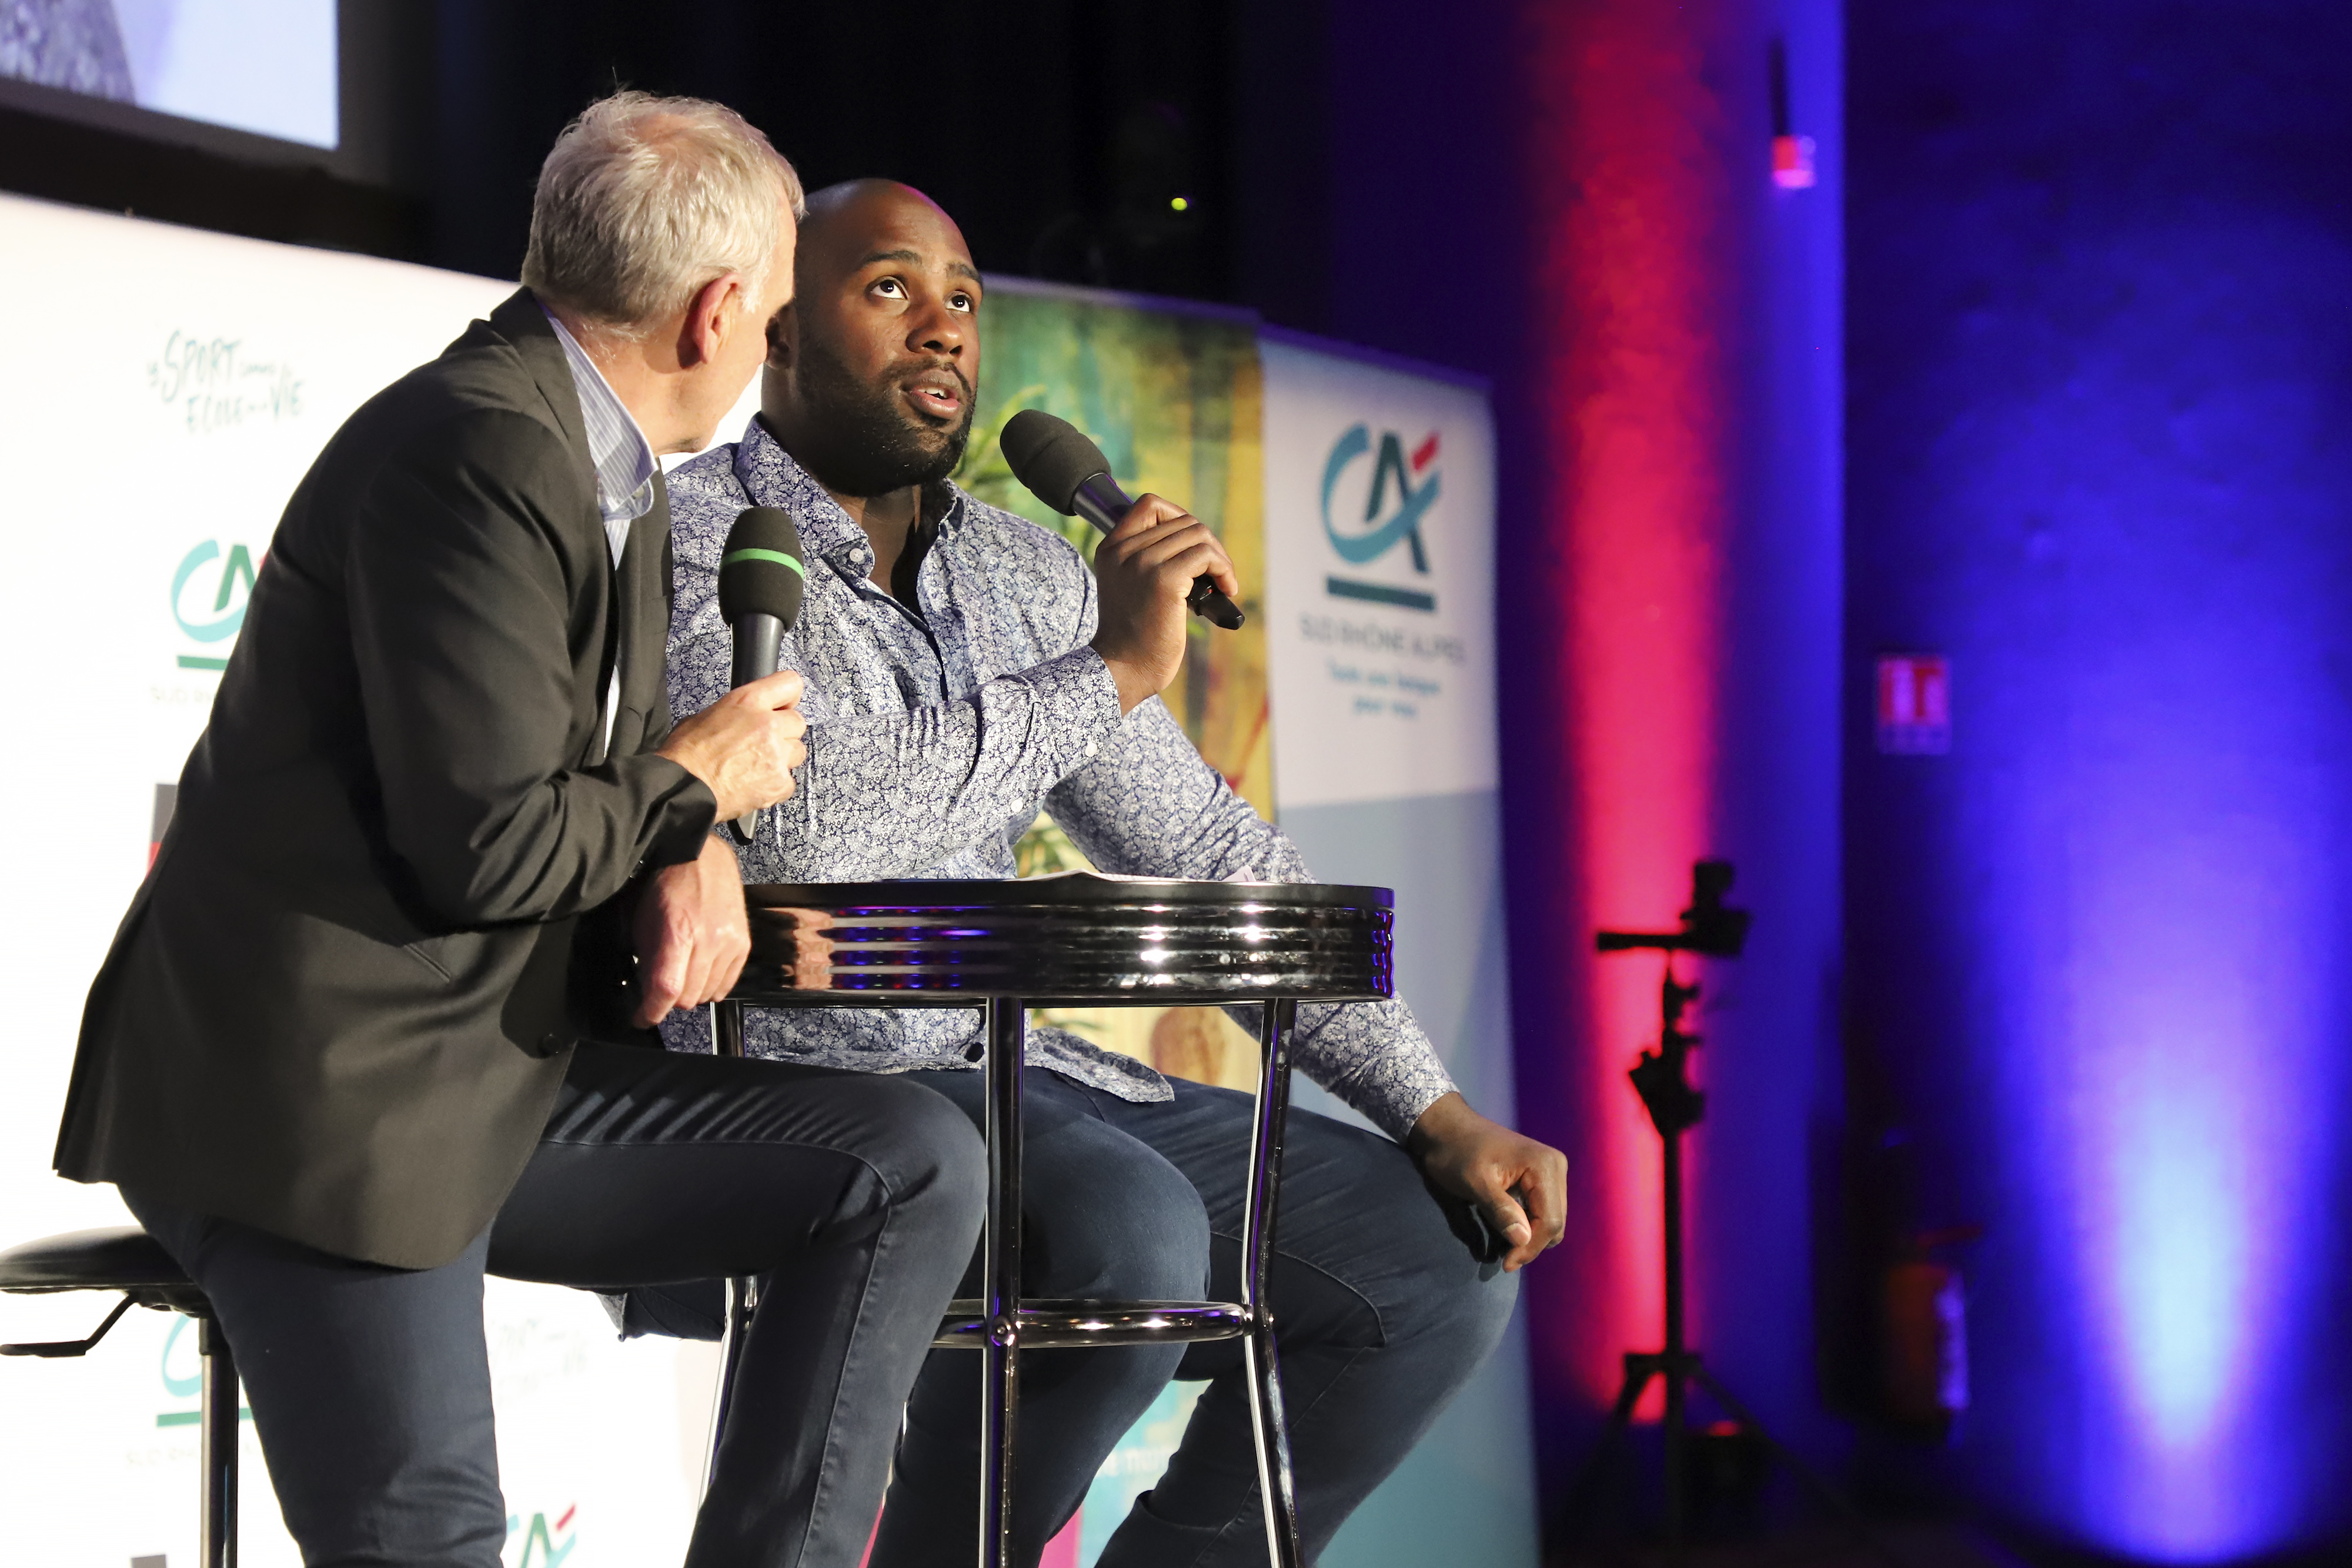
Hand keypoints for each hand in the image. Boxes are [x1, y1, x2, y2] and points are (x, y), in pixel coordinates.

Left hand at [630, 833, 750, 1026]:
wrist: (700, 856)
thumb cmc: (667, 883)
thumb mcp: (643, 921)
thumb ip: (647, 960)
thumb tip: (648, 993)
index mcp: (678, 933)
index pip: (666, 990)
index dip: (650, 1012)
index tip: (642, 1017)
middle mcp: (708, 940)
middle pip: (687, 997)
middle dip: (668, 1000)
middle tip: (658, 989)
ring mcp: (730, 943)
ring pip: (708, 994)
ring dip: (691, 992)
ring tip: (681, 975)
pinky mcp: (743, 943)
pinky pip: (728, 983)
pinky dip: (712, 986)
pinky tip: (701, 974)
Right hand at [658, 668, 807, 820]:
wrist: (681, 789)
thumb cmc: (685, 755)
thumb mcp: (706, 715)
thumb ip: (737, 712)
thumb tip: (746, 716)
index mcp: (748, 702)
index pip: (790, 684)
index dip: (787, 696)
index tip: (783, 706)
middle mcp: (767, 725)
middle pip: (797, 722)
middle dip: (784, 731)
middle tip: (763, 742)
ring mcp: (776, 755)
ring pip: (797, 751)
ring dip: (783, 757)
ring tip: (758, 765)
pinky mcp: (779, 783)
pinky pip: (790, 781)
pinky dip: (776, 784)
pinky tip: (756, 784)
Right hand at [1088, 495, 1240, 712]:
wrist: (1124, 668)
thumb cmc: (1134, 635)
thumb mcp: (1129, 586)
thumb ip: (1146, 559)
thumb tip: (1194, 539)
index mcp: (1112, 548)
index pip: (1150, 504)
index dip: (1179, 518)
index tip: (1191, 548)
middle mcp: (1124, 550)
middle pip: (1183, 520)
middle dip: (1208, 545)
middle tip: (1214, 575)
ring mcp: (1144, 562)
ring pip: (1199, 535)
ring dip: (1220, 559)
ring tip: (1222, 584)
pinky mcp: (1165, 580)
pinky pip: (1206, 555)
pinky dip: (1224, 570)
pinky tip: (1226, 591)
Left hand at [1407, 1093, 1567, 1271]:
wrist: (1448, 1128)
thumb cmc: (1457, 1152)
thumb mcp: (1474, 1183)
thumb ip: (1500, 1211)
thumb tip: (1522, 1240)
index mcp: (1544, 1166)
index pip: (1550, 1220)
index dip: (1530, 1248)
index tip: (1507, 1265)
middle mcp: (1556, 1166)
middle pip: (1556, 1222)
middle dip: (1531, 1244)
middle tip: (1504, 1259)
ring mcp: (1551, 1171)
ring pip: (1551, 1219)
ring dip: (1531, 1236)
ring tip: (1504, 1246)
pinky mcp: (1542, 1176)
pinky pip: (1544, 1210)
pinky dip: (1529, 1224)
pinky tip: (1509, 1229)